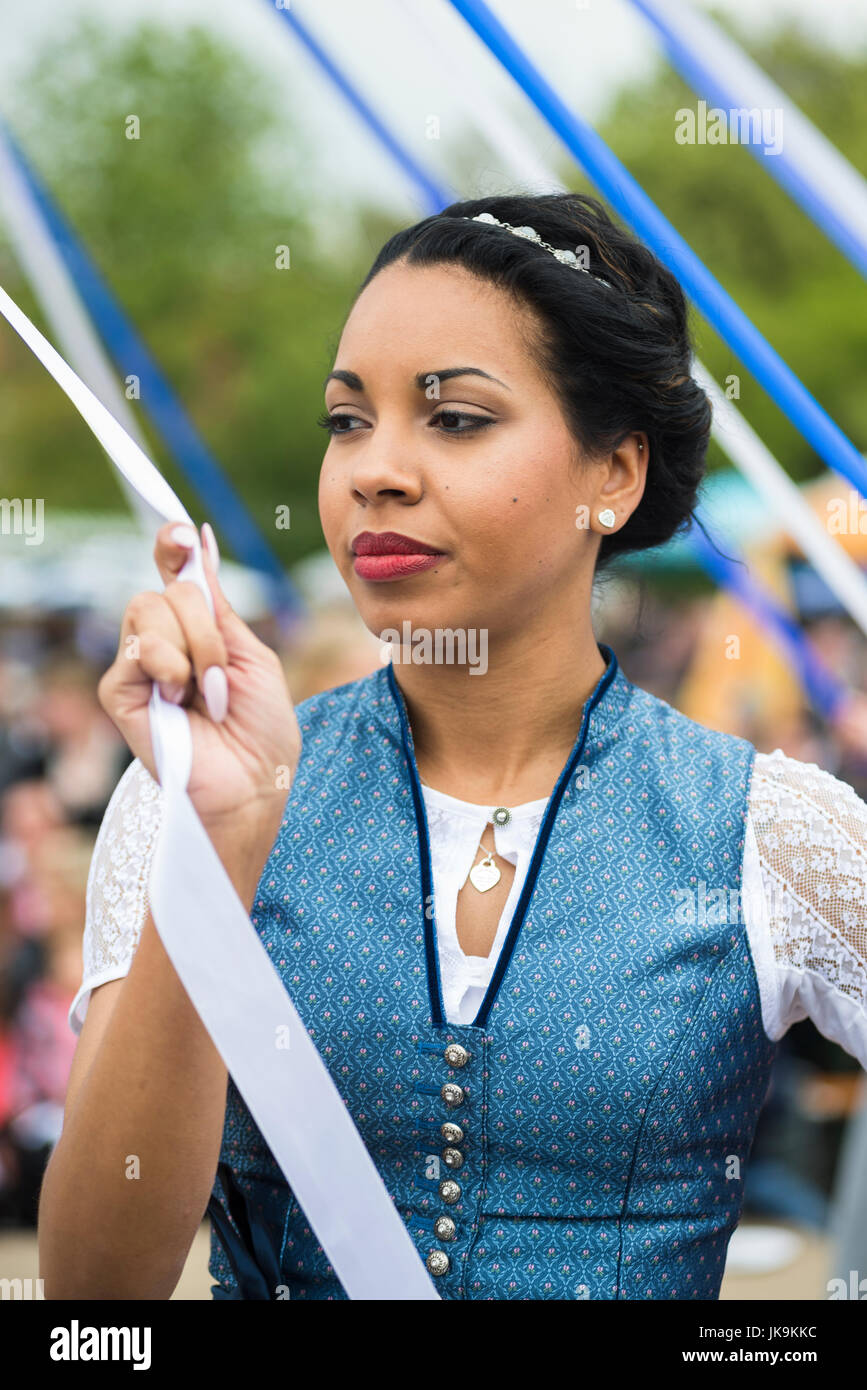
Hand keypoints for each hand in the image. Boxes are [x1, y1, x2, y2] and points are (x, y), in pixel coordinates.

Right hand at [98, 522, 300, 843]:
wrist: (255, 785)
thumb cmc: (262, 731)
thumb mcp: (253, 655)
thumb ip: (218, 605)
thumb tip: (198, 543)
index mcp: (198, 632)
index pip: (172, 574)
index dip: (170, 546)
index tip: (180, 532)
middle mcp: (164, 644)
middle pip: (167, 591)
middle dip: (206, 628)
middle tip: (223, 674)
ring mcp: (140, 668)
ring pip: (147, 611)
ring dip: (194, 649)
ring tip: (209, 694)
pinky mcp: (119, 694)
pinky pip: (136, 650)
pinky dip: (169, 668)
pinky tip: (181, 700)